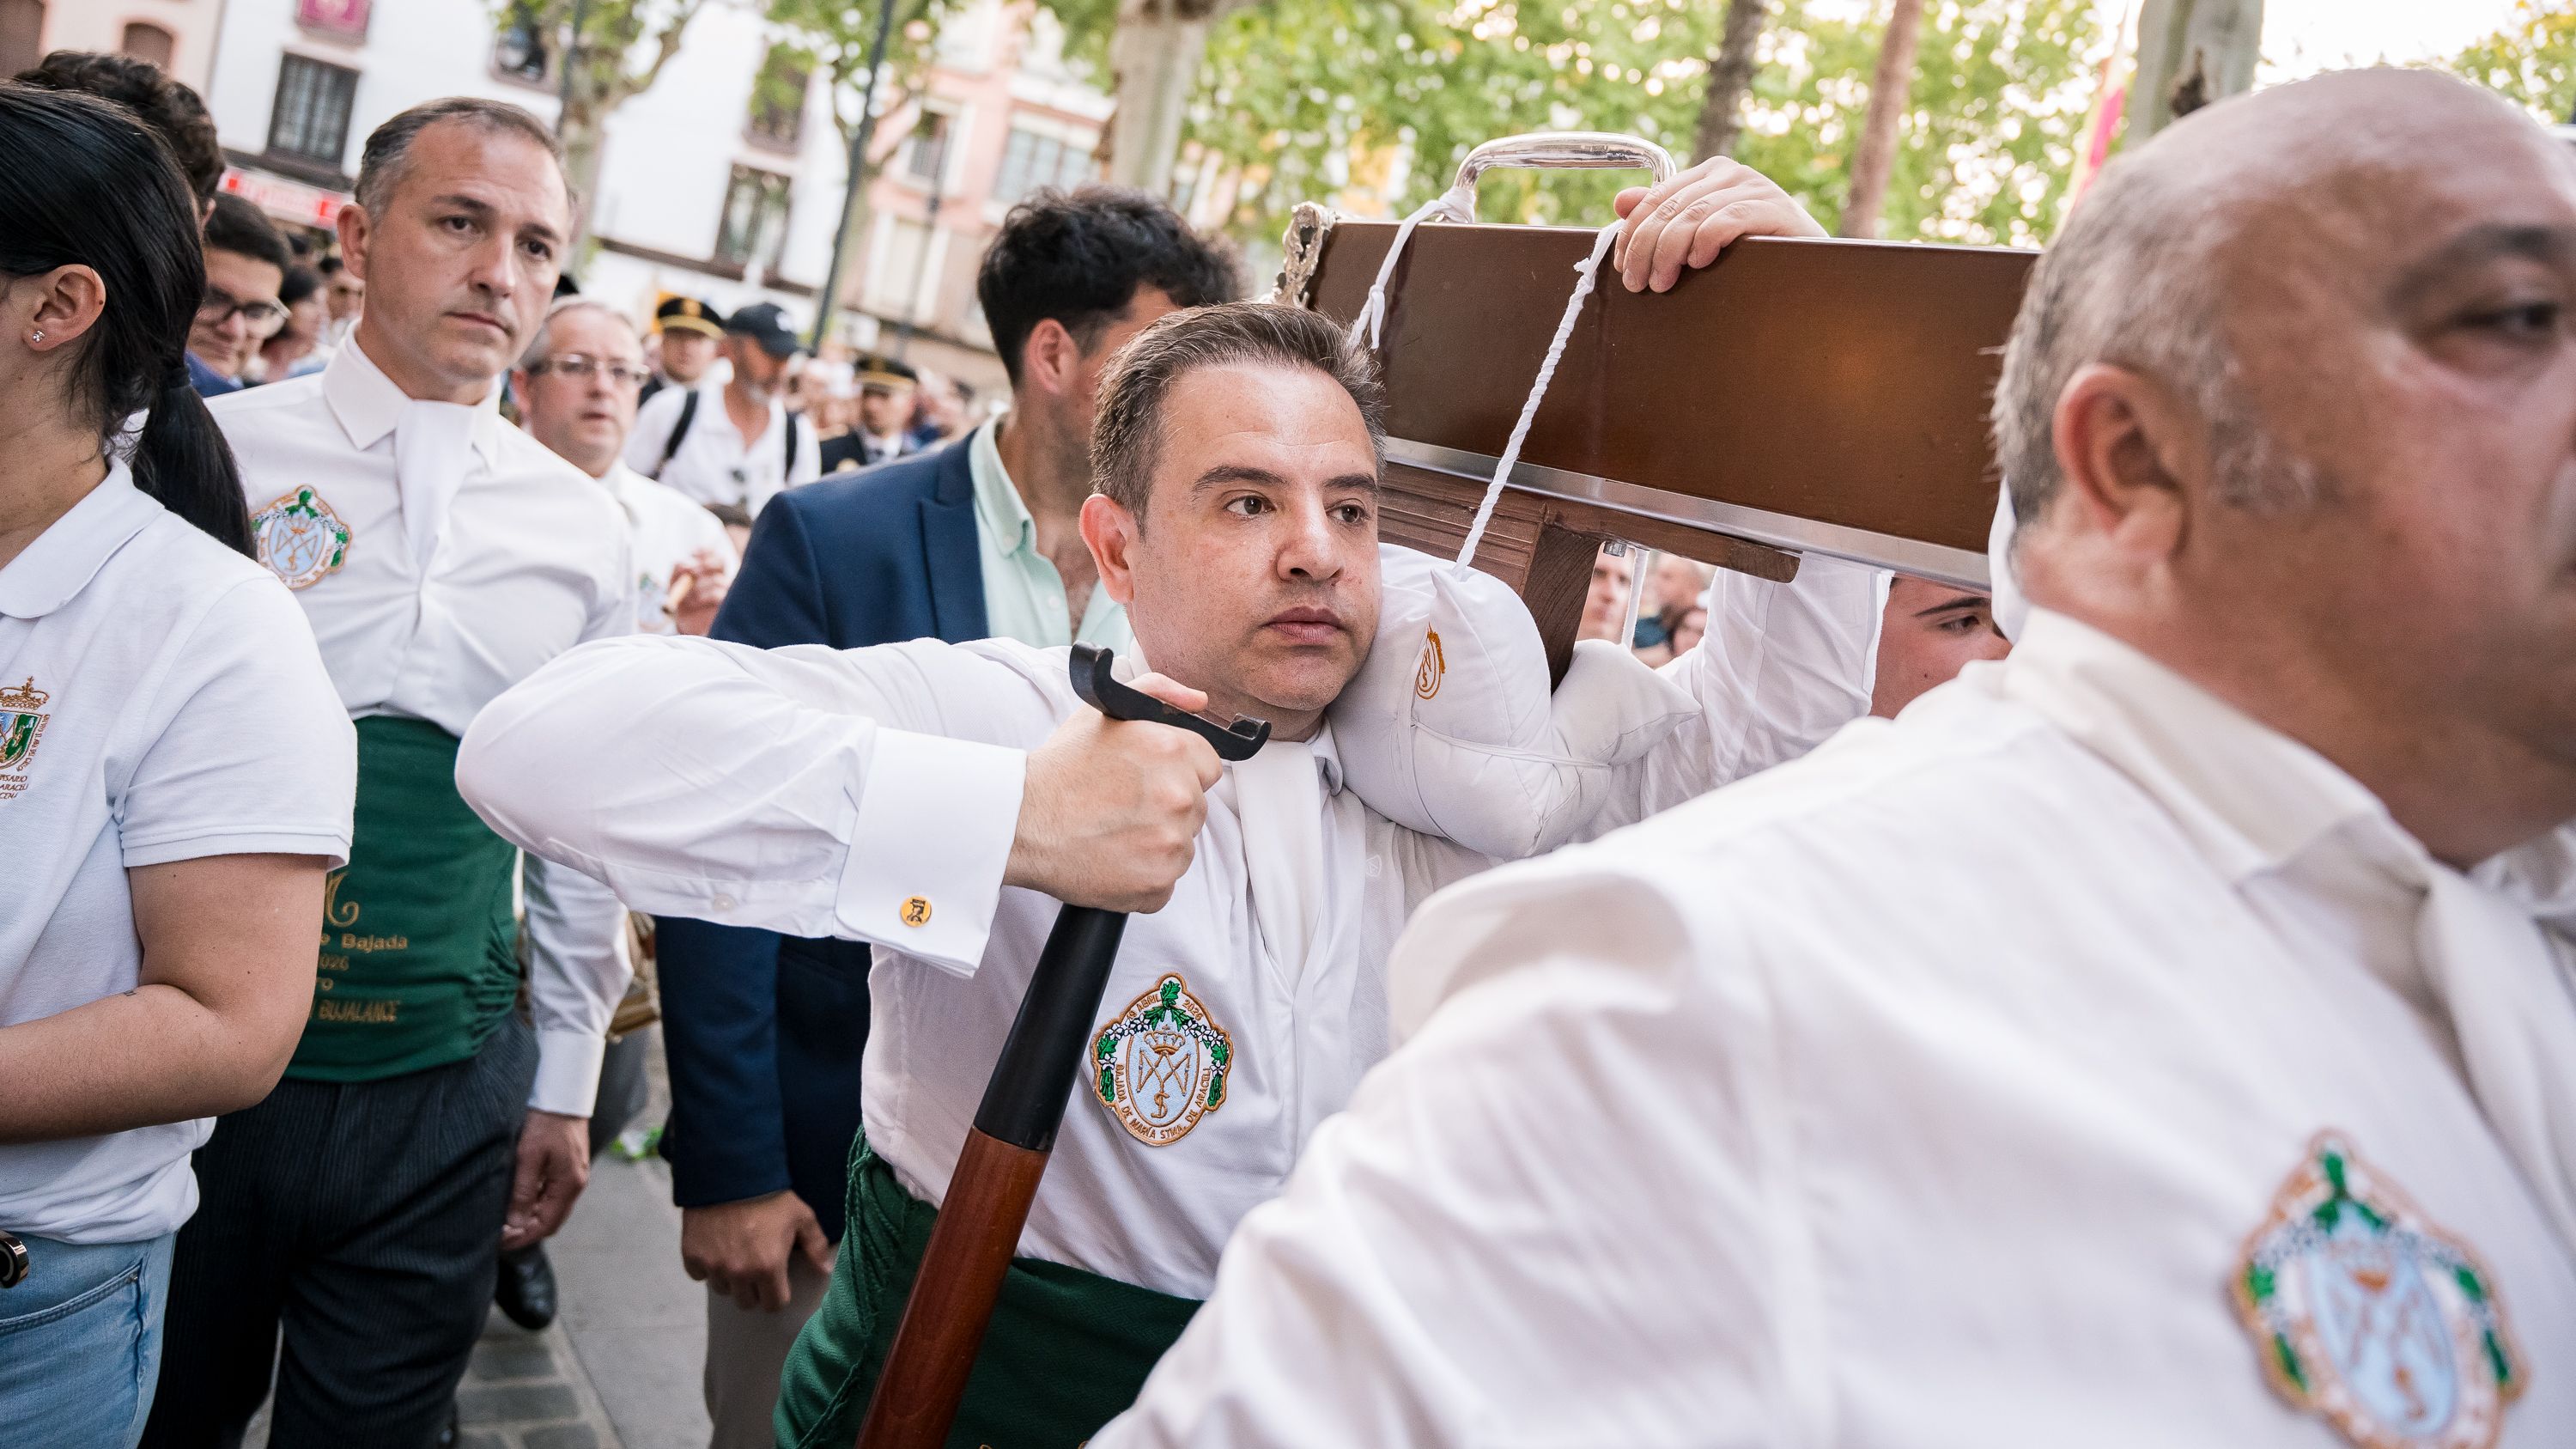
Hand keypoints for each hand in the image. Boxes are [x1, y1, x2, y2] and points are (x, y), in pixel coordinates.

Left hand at [501, 1109, 590, 1250]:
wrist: (563, 1095)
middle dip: (527, 1231)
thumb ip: (523, 1191)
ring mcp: (575, 1175)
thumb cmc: (546, 1122)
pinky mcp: (570, 1167)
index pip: (546, 1224)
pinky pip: (553, 1195)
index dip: (523, 1236)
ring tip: (506, 1220)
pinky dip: (537, 1204)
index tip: (500, 1242)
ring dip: (531, 1218)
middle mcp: (576, 1184)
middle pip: (552, 1221)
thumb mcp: (528, 1156)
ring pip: (552, 1209)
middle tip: (500, 1234)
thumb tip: (516, 1222)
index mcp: (569, 1184)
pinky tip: (520, 1201)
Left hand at [667, 550, 730, 636]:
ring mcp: (727, 591)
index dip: (703, 552)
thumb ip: (678, 571)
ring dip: (698, 586)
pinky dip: (704, 595)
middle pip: (720, 561)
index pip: (712, 553)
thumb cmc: (683, 602)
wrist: (687, 624)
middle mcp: (721, 578)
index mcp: (710, 570)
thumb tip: (685, 564)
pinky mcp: (727, 605)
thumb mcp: (676, 584)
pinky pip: (719, 594)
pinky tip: (694, 601)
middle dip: (703, 565)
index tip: (691, 556)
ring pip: (716, 580)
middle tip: (691, 573)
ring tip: (687, 597)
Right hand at [681, 1190, 835, 1310]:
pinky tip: (715, 1249)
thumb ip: (815, 1246)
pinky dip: (706, 1266)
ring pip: (722, 1289)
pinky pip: (699, 1275)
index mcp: (768, 1268)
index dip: (777, 1295)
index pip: (773, 1305)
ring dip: (730, 1279)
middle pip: (746, 1302)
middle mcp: (739, 1274)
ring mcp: (713, 1266)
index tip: (777, 1282)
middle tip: (756, 1269)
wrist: (730, 1173)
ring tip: (736, 1256)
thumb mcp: (801, 1216)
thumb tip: (825, 1271)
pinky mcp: (691, 1256)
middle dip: (753, 1290)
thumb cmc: (771, 1196)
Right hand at [1005, 673, 1222, 912]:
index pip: (1209, 767)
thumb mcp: (1105, 712)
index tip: (1152, 780)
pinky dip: (1143, 875)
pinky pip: (1166, 880)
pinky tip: (1114, 858)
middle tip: (1125, 806)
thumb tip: (1198, 701)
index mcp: (1171, 750)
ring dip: (1156, 842)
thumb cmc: (1060, 770)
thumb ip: (1158, 692)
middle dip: (1166, 807)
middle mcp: (1178, 795)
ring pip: (1182, 845)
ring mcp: (1170, 843)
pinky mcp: (1157, 883)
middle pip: (1196, 807)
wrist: (1020, 822)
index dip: (1180, 773)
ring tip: (1114, 832)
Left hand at [1611, 157, 1827, 294]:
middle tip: (1637, 284)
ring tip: (1662, 282)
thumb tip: (1620, 200)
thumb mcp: (1701, 236)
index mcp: (1709, 174)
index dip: (1632, 233)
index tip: (1622, 266)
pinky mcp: (1775, 208)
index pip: (1657, 198)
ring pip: (1694, 215)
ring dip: (1669, 252)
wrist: (1809, 270)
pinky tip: (1699, 262)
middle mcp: (1731, 173)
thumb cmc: (1751, 255)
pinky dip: (1707, 240)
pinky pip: (1729, 219)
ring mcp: (1755, 187)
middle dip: (1646, 249)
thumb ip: (1663, 216)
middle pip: (1671, 208)